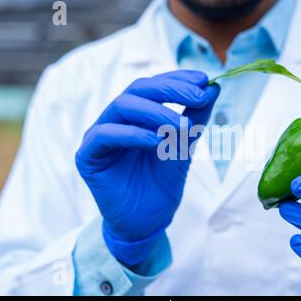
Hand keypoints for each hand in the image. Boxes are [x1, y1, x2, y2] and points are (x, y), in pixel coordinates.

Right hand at [76, 70, 219, 265]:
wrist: (148, 222)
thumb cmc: (163, 183)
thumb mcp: (184, 145)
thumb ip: (195, 117)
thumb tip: (213, 87)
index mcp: (135, 115)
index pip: (153, 86)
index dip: (177, 79)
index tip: (203, 80)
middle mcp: (115, 120)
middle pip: (137, 89)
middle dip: (170, 90)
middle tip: (198, 96)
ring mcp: (99, 136)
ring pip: (122, 106)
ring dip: (156, 113)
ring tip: (183, 127)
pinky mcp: (87, 157)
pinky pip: (106, 135)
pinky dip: (133, 134)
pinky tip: (157, 142)